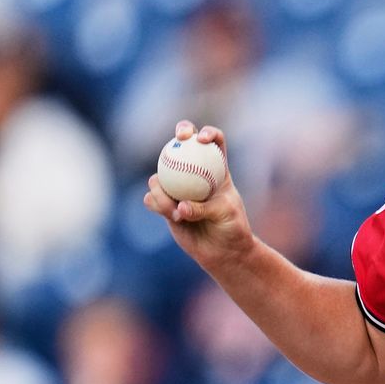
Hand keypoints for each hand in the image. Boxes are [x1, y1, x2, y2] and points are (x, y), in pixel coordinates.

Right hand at [143, 122, 254, 268]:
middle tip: (179, 139)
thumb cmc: (232, 228)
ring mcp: (178, 188)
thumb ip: (204, 208)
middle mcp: (196, 174)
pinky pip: (152, 198)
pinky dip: (157, 204)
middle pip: (184, 144)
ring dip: (163, 190)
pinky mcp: (165, 204)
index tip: (202, 139)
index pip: (215, 142)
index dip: (209, 133)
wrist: (223, 250)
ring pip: (160, 175)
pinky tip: (172, 216)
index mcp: (218, 169)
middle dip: (181, 133)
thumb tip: (181, 207)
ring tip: (178, 213)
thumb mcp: (225, 214)